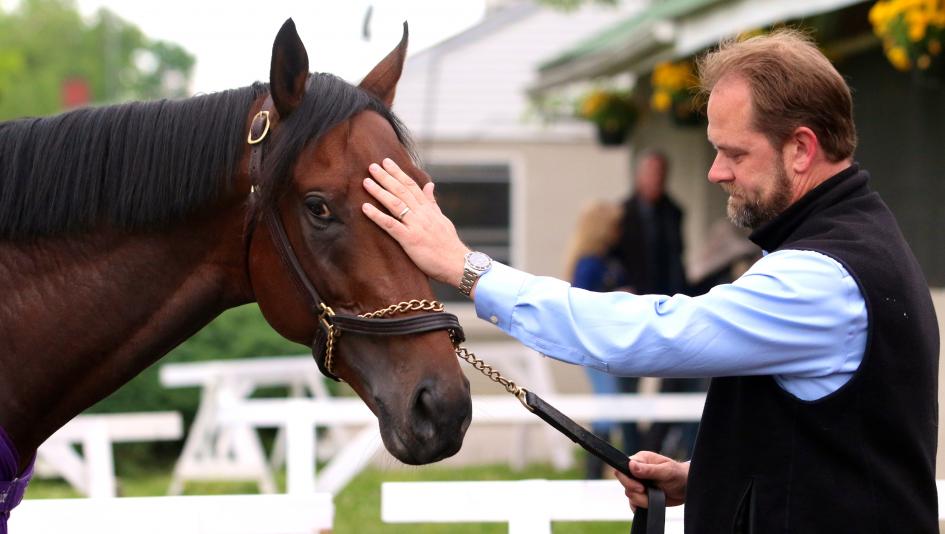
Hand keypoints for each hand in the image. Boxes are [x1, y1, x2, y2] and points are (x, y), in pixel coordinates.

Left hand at [362, 158, 469, 286]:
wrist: (457, 263)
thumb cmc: (449, 245)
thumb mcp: (442, 219)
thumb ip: (432, 202)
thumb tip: (430, 185)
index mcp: (428, 209)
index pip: (412, 185)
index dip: (398, 173)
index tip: (387, 162)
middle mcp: (422, 213)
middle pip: (401, 190)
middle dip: (386, 177)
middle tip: (371, 166)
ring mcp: (416, 225)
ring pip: (395, 204)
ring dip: (379, 192)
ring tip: (366, 182)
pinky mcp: (410, 239)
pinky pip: (390, 225)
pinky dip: (377, 216)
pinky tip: (365, 208)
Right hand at [615, 451, 687, 509]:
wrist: (687, 488)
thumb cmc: (678, 475)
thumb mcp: (666, 471)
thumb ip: (649, 470)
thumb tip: (631, 466)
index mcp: (641, 460)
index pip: (622, 468)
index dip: (627, 480)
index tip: (641, 487)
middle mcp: (636, 471)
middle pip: (623, 482)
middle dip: (635, 491)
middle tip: (646, 491)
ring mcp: (638, 483)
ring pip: (629, 495)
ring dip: (641, 499)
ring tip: (655, 495)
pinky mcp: (641, 495)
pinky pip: (633, 503)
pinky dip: (640, 506)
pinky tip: (651, 502)